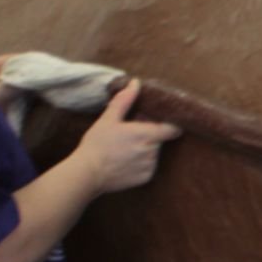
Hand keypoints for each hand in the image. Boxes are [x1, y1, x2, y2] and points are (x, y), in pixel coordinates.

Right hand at [75, 79, 182, 193]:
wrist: (88, 173)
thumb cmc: (97, 145)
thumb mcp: (108, 119)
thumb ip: (124, 100)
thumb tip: (135, 83)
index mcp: (146, 135)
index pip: (173, 129)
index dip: (171, 123)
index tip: (164, 119)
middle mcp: (152, 152)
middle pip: (160, 139)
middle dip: (150, 134)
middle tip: (131, 132)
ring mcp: (150, 166)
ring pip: (154, 152)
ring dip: (145, 148)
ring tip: (124, 147)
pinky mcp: (146, 178)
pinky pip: (148, 166)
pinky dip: (140, 162)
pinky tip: (124, 160)